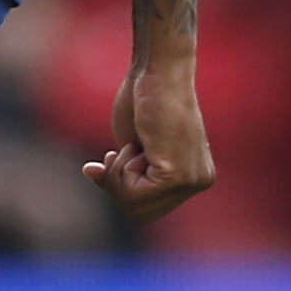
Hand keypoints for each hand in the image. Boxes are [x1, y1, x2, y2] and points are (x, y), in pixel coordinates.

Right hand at [86, 57, 214, 224]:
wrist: (157, 75)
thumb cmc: (141, 101)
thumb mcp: (130, 144)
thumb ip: (122, 170)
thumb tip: (91, 173)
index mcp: (192, 177)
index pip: (145, 207)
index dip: (118, 187)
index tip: (111, 157)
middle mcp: (199, 182)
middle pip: (140, 214)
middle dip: (118, 185)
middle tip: (122, 152)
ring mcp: (193, 181)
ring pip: (136, 208)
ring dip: (121, 175)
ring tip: (135, 145)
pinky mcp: (179, 176)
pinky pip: (136, 193)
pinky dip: (124, 169)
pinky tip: (139, 144)